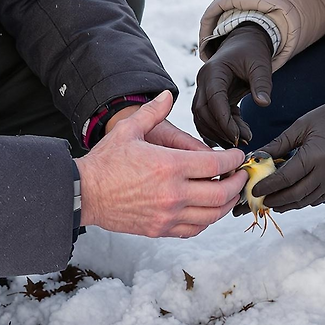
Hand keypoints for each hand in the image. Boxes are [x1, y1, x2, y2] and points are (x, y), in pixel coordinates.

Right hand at [77, 91, 247, 236]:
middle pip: (221, 193)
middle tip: (241, 176)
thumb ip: (152, 112)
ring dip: (227, 204)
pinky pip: (194, 229)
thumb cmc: (105, 161)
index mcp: (170, 166)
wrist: (84, 193)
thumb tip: (167, 95)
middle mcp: (173, 193)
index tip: (238, 156)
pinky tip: (208, 210)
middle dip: (237, 184)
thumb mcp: (129, 130)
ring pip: (211, 215)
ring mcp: (168, 215)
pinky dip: (207, 220)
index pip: (216, 165)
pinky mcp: (160, 229)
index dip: (233, 160)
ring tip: (230, 193)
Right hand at [192, 24, 273, 147]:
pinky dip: (217, 130)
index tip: (238, 137)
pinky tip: (232, 139)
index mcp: (213, 71)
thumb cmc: (253, 52)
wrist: (245, 43)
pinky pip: (207, 118)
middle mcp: (203, 81)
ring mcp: (204, 90)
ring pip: (201, 117)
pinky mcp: (210, 98)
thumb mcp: (261, 64)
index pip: (214, 100)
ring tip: (239, 142)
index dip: (224, 121)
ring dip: (217, 133)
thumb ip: (262, 83)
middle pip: (202, 111)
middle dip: (219, 130)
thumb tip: (264, 103)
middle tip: (240, 143)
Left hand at [250, 95, 324, 211]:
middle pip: (295, 194)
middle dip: (275, 199)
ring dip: (287, 203)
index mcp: (317, 156)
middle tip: (259, 200)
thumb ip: (278, 145)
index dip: (268, 186)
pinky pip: (317, 199)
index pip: (286, 177)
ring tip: (271, 202)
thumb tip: (257, 158)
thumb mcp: (301, 127)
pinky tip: (290, 198)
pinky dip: (301, 200)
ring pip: (306, 201)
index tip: (253, 190)